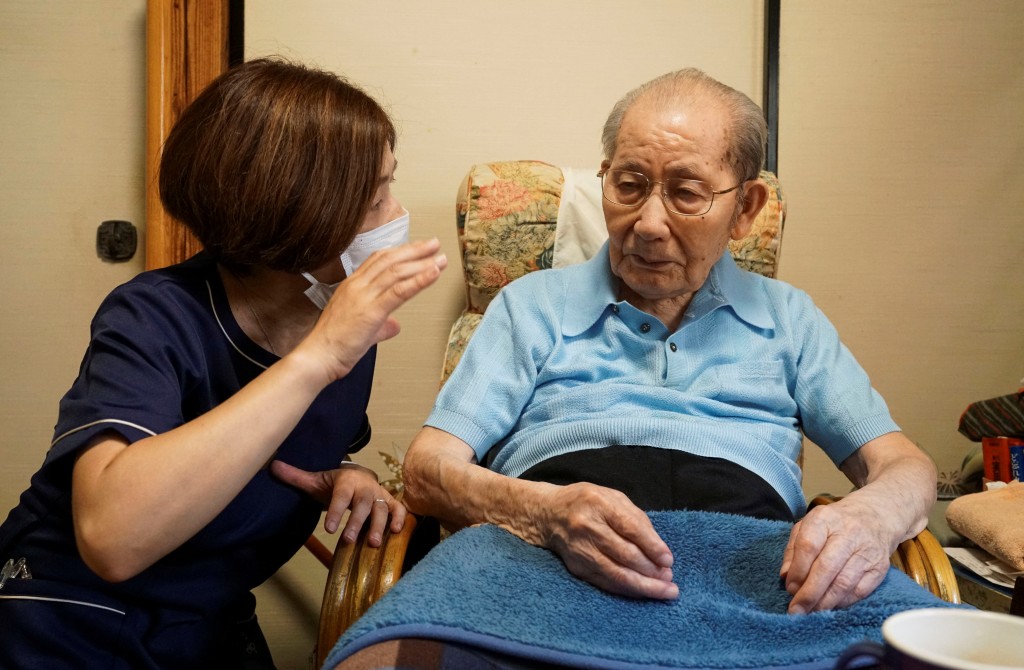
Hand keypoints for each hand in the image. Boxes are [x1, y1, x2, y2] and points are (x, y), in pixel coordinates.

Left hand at [269, 459, 405, 546]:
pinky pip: (399, 509)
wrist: (357, 475)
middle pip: (364, 504)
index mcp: (347, 480)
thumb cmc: (334, 483)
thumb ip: (296, 477)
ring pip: (382, 508)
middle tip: (348, 540)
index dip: (336, 511)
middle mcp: (365, 486)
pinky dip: (401, 519)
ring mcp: (379, 494)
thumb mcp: (315, 480)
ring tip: (373, 543)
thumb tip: (271, 466)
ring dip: (380, 525)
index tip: (330, 529)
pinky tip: (396, 532)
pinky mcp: (389, 501)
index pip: (341, 496)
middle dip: (358, 522)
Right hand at [304, 238, 446, 381]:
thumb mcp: (361, 329)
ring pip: (397, 272)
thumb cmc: (334, 344)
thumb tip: (395, 325)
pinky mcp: (372, 311)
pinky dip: (419, 280)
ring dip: (422, 262)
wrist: (318, 356)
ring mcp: (364, 296)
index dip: (399, 251)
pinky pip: (399, 291)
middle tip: (434, 245)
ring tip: (440, 258)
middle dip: (415, 251)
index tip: (416, 248)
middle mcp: (358, 285)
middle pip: (390, 260)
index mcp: (352, 285)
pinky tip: (433, 273)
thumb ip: (381, 325)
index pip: (378, 259)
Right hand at [539, 482, 676, 599]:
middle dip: (651, 570)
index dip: (652, 546)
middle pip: (624, 554)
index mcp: (598, 503)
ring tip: (663, 590)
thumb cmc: (588, 503)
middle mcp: (587, 527)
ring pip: (616, 574)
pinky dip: (627, 589)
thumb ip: (636, 519)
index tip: (668, 560)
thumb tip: (659, 550)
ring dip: (643, 586)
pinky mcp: (576, 567)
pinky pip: (606, 582)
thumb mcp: (612, 498)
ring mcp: (580, 549)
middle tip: (669, 579)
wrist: (548, 514)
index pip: (630, 527)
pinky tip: (642, 591)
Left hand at [779, 498, 891, 613]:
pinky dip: (842, 602)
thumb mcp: (807, 526)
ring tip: (811, 612)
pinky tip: (830, 606)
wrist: (874, 517)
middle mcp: (848, 533)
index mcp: (824, 519)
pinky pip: (860, 591)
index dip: (797, 571)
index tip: (790, 589)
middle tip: (797, 610)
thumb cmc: (833, 524)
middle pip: (826, 567)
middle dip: (809, 593)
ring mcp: (867, 551)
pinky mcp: (880, 568)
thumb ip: (793, 550)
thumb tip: (786, 577)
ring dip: (825, 602)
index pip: (808, 546)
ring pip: (844, 583)